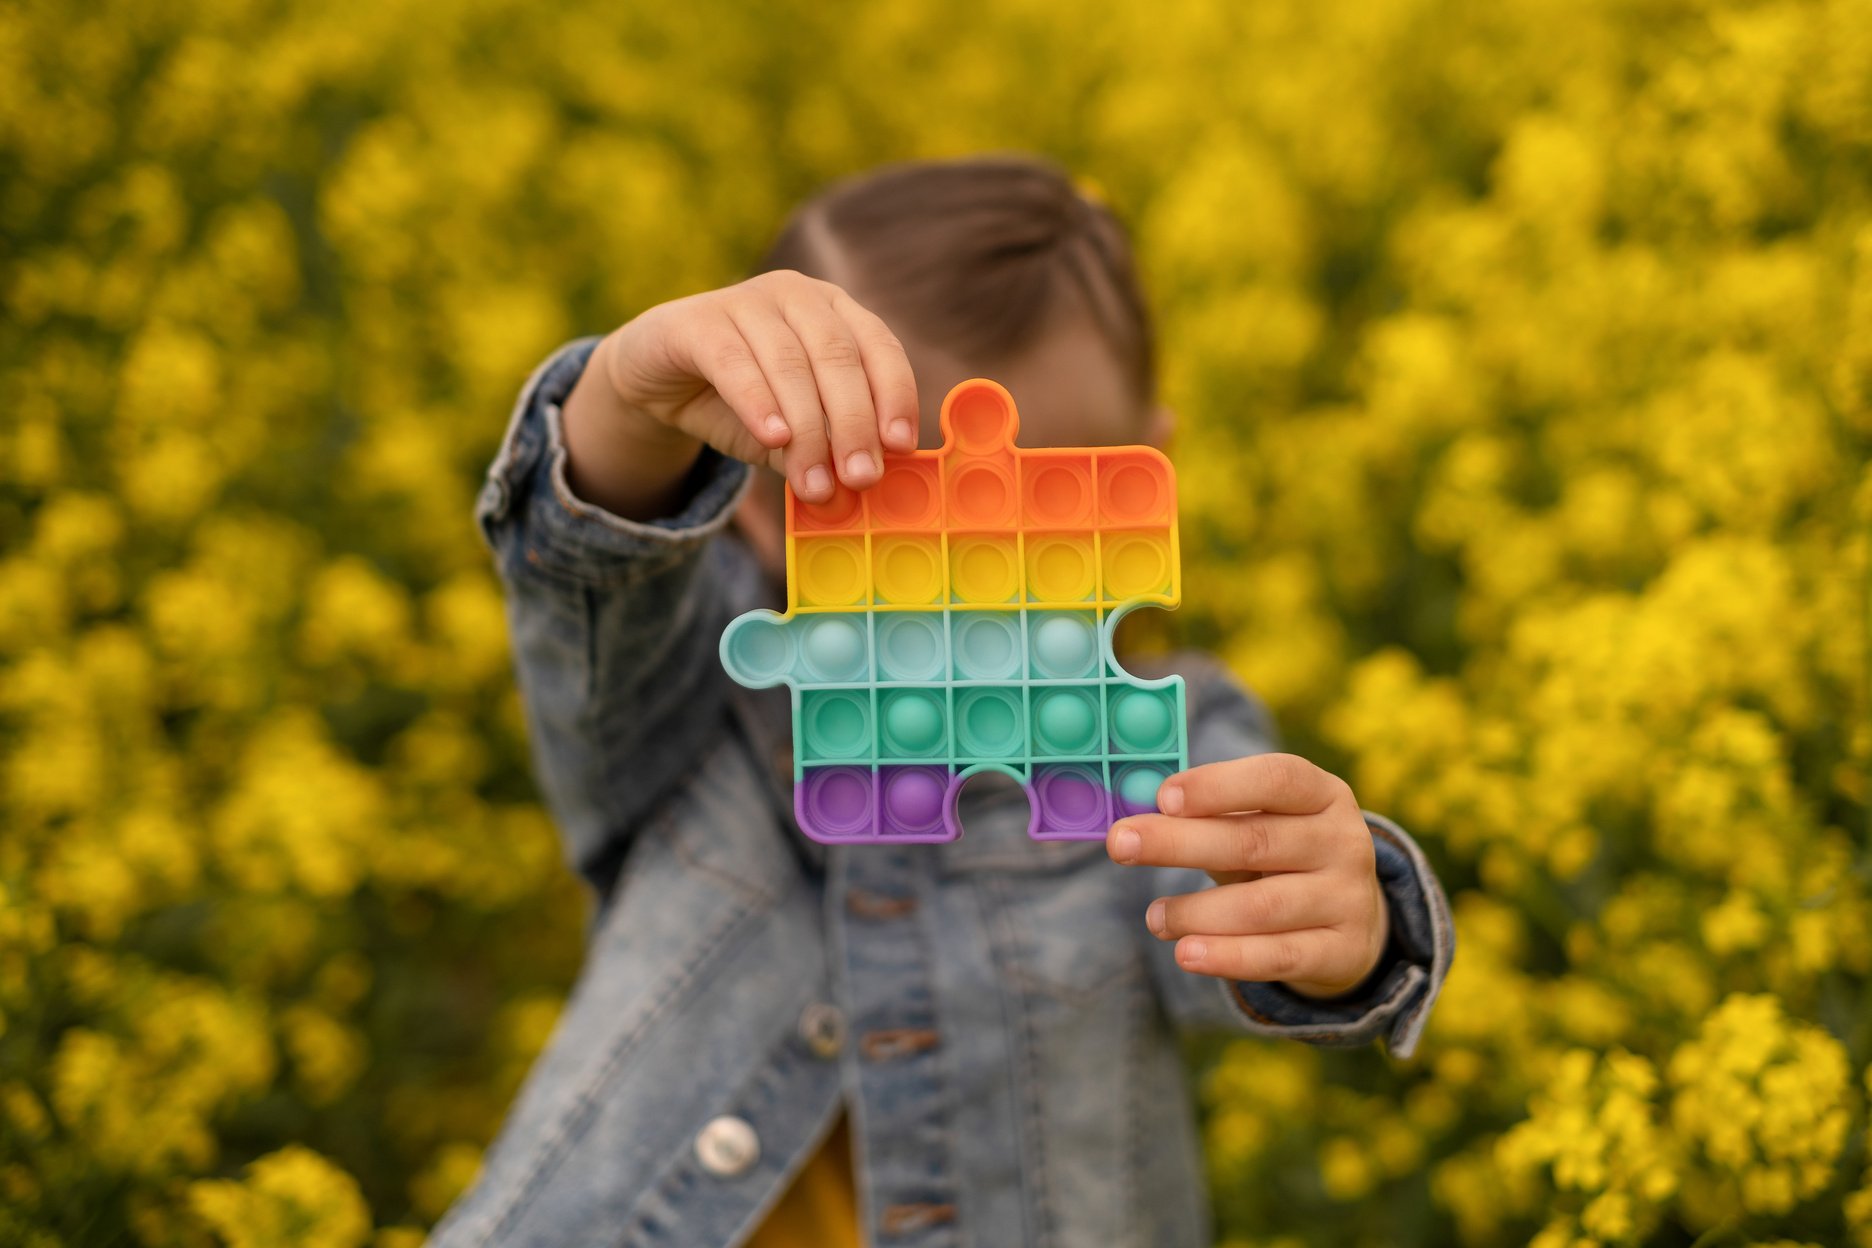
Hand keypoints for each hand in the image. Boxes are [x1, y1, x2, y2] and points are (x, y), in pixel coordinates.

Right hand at [562, 270, 920, 518]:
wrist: (656, 377)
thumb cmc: (739, 401)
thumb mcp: (790, 430)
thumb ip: (822, 450)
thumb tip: (857, 486)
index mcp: (835, 312)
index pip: (879, 347)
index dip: (895, 396)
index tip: (901, 446)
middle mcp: (797, 296)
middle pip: (838, 357)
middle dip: (854, 423)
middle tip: (861, 477)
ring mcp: (747, 300)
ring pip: (789, 363)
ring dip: (808, 430)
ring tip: (815, 483)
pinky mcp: (698, 321)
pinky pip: (734, 363)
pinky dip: (758, 403)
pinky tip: (774, 438)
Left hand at [1105, 753, 1390, 998]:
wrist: (1351, 922)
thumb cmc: (1281, 859)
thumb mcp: (1259, 826)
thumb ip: (1208, 820)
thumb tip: (1134, 824)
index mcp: (1322, 794)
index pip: (1276, 778)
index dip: (1217, 785)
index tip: (1162, 797)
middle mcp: (1343, 841)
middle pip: (1256, 841)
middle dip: (1180, 843)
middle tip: (1121, 844)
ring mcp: (1348, 898)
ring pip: (1263, 906)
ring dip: (1197, 912)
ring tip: (1155, 917)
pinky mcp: (1343, 952)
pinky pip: (1279, 957)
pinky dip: (1228, 957)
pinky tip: (1186, 954)